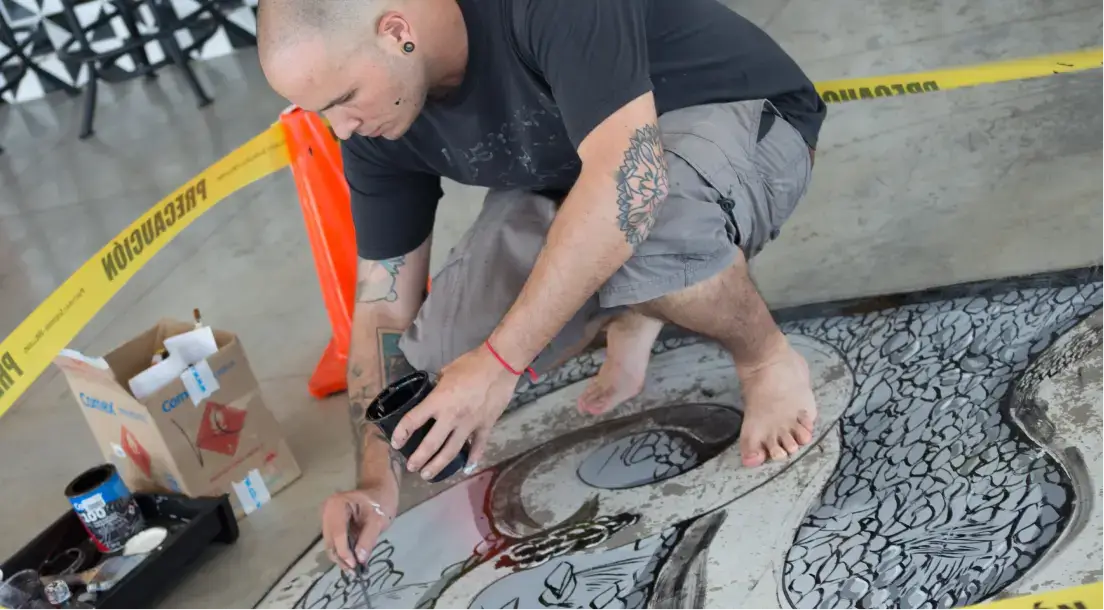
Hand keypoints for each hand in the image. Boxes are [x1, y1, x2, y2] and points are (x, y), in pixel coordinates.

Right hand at [320, 488, 395, 570]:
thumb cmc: (381, 502)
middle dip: (342, 557)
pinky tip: (353, 562)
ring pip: (331, 545)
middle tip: (354, 572)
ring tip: (355, 570)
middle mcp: (327, 512)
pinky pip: (335, 543)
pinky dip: (344, 553)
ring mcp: (328, 519)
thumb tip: (359, 559)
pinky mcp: (332, 526)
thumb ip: (368, 539)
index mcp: (336, 505)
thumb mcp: (378, 520)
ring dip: (342, 558)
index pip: (337, 533)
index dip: (344, 551)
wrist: (380, 492)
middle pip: (331, 541)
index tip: (354, 566)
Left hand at [392, 344, 517, 479]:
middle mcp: (451, 417)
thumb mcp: (447, 371)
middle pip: (431, 444)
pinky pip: (478, 446)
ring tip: (428, 475)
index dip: (401, 433)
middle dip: (418, 459)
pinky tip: (466, 468)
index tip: (396, 443)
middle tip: (411, 467)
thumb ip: (438, 386)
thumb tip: (435, 392)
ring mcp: (469, 424)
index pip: (413, 420)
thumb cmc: (471, 364)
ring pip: (451, 451)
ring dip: (438, 465)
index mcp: (438, 400)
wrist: (500, 364)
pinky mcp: (485, 426)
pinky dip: (473, 459)